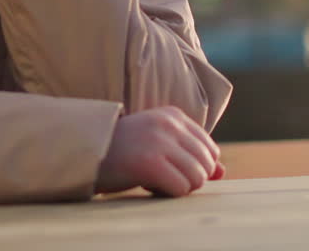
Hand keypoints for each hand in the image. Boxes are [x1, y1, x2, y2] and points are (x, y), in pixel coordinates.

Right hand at [96, 106, 225, 196]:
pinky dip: (169, 193)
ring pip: (197, 178)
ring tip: (156, 180)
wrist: (86, 152)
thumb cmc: (124, 151)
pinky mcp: (150, 163)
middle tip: (164, 177)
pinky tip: (149, 185)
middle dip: (190, 179)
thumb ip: (191, 155)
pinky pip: (181, 188)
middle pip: (207, 164)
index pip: (210, 148)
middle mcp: (169, 125)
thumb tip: (222, 172)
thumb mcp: (160, 146)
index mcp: (173, 115)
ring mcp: (159, 142)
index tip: (171, 167)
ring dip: (180, 187)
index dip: (196, 167)